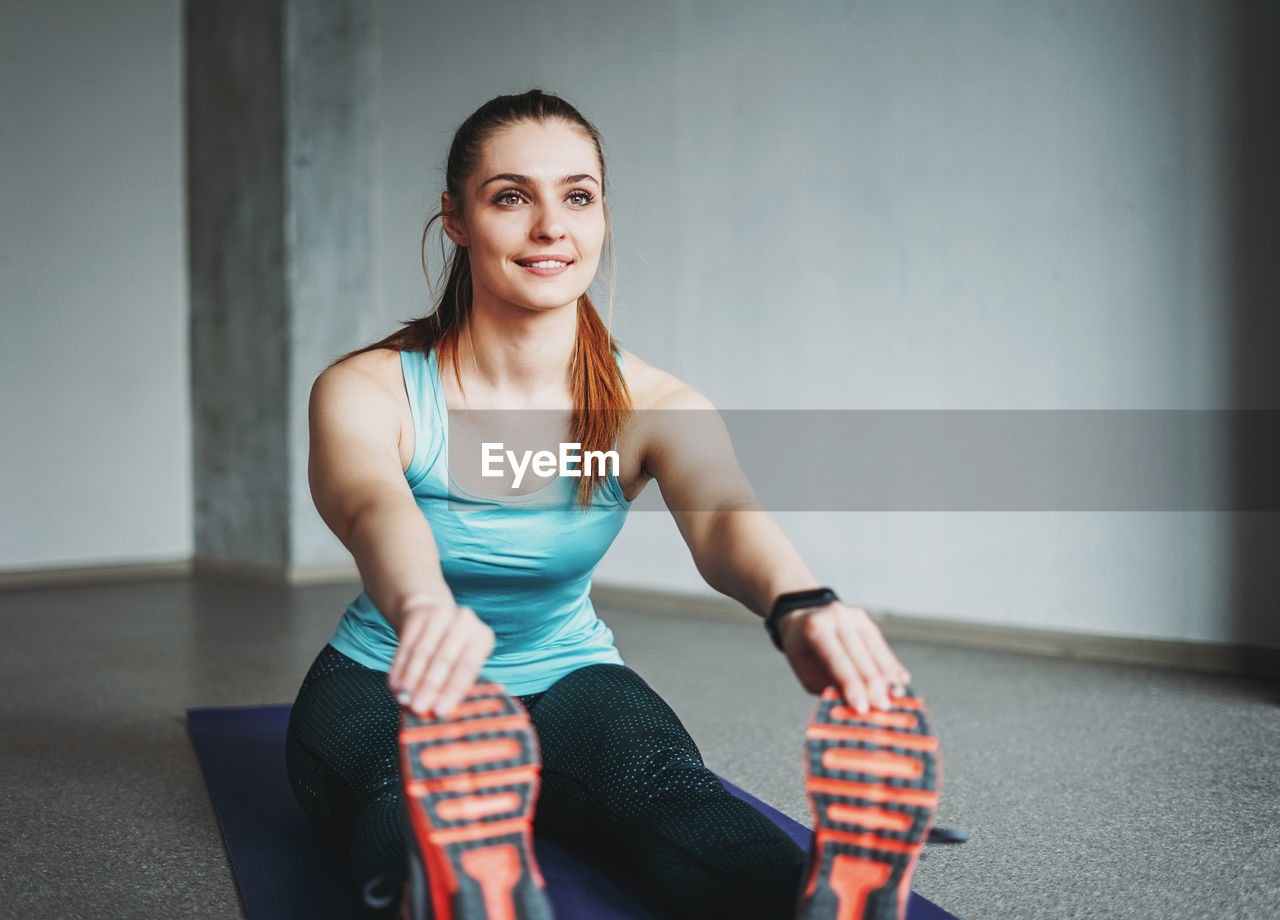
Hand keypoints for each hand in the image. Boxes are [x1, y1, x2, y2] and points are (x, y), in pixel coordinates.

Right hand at [387, 599, 495, 717]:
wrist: (432, 615)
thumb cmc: (452, 650)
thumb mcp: (461, 663)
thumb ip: (454, 685)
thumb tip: (439, 712)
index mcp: (482, 637)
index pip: (469, 665)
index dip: (454, 689)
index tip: (441, 711)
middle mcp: (465, 621)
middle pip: (445, 658)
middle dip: (430, 686)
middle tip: (418, 708)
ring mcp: (441, 614)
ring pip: (422, 652)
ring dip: (411, 679)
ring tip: (403, 699)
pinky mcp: (418, 615)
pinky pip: (406, 645)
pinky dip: (399, 667)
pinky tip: (394, 684)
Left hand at [777, 601, 910, 712]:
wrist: (802, 621)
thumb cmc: (805, 652)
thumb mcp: (807, 672)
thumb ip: (829, 686)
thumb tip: (854, 705)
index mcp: (815, 629)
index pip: (838, 660)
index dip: (852, 685)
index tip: (863, 707)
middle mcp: (836, 617)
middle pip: (860, 655)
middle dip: (873, 684)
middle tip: (884, 707)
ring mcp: (853, 616)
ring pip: (874, 649)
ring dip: (888, 675)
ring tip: (898, 695)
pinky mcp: (865, 620)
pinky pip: (880, 644)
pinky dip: (891, 664)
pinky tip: (901, 679)